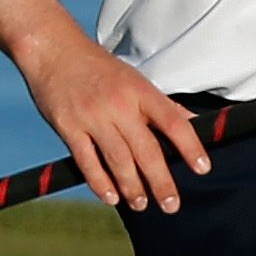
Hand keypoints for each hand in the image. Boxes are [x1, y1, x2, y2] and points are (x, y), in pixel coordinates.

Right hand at [18, 33, 210, 213]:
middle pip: (147, 149)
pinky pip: (87, 161)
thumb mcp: (134, 79)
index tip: (202, 168)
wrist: (53, 49)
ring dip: (132, 187)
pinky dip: (100, 182)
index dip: (190, 146)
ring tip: (142, 204)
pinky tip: (111, 197)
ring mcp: (92, 116)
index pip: (173, 122)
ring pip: (118, 160)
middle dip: (161, 181)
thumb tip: (194, 123)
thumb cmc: (97, 67)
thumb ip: (162, 104)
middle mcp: (118, 104)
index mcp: (139, 90)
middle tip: (171, 205)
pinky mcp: (68, 127)